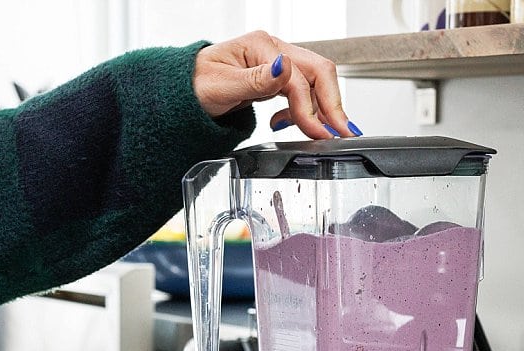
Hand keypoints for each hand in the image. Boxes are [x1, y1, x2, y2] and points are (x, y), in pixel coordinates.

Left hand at [193, 30, 359, 139]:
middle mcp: (272, 50)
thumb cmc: (194, 86)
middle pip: (318, 72)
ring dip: (322, 109)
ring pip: (313, 83)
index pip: (300, 77)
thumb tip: (283, 68)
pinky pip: (300, 91)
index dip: (311, 108)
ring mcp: (274, 63)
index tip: (319, 133)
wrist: (180, 93)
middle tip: (343, 133)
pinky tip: (293, 124)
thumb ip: (255, 80)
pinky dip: (304, 110)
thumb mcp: (221, 85)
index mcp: (262, 45)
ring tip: (325, 133)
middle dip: (332, 105)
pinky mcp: (273, 78)